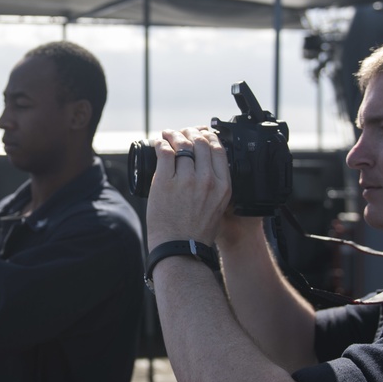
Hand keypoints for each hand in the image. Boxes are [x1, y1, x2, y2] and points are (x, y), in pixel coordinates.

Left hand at [145, 127, 231, 250]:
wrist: (180, 250)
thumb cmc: (197, 232)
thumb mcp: (218, 207)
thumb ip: (216, 186)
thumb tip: (207, 166)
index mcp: (223, 186)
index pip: (219, 149)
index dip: (208, 136)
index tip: (201, 134)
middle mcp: (207, 180)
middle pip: (201, 142)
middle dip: (190, 131)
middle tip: (182, 132)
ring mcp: (186, 180)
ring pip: (182, 144)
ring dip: (174, 134)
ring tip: (168, 134)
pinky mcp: (165, 182)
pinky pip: (164, 152)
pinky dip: (161, 143)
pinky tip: (159, 142)